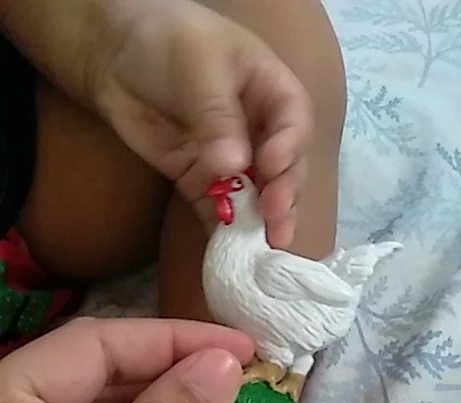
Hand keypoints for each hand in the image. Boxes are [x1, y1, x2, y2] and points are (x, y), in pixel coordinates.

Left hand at [90, 0, 311, 246]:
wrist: (112, 54)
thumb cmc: (167, 41)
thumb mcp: (198, 65)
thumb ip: (217, 116)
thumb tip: (234, 165)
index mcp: (270, 89)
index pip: (293, 122)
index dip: (289, 148)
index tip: (273, 168)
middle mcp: (258, 128)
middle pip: (282, 167)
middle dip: (282, 195)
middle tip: (274, 219)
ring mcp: (229, 158)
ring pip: (254, 194)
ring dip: (259, 221)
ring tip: (262, 245)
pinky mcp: (200, 180)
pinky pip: (217, 209)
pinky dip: (222, 230)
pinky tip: (228, 249)